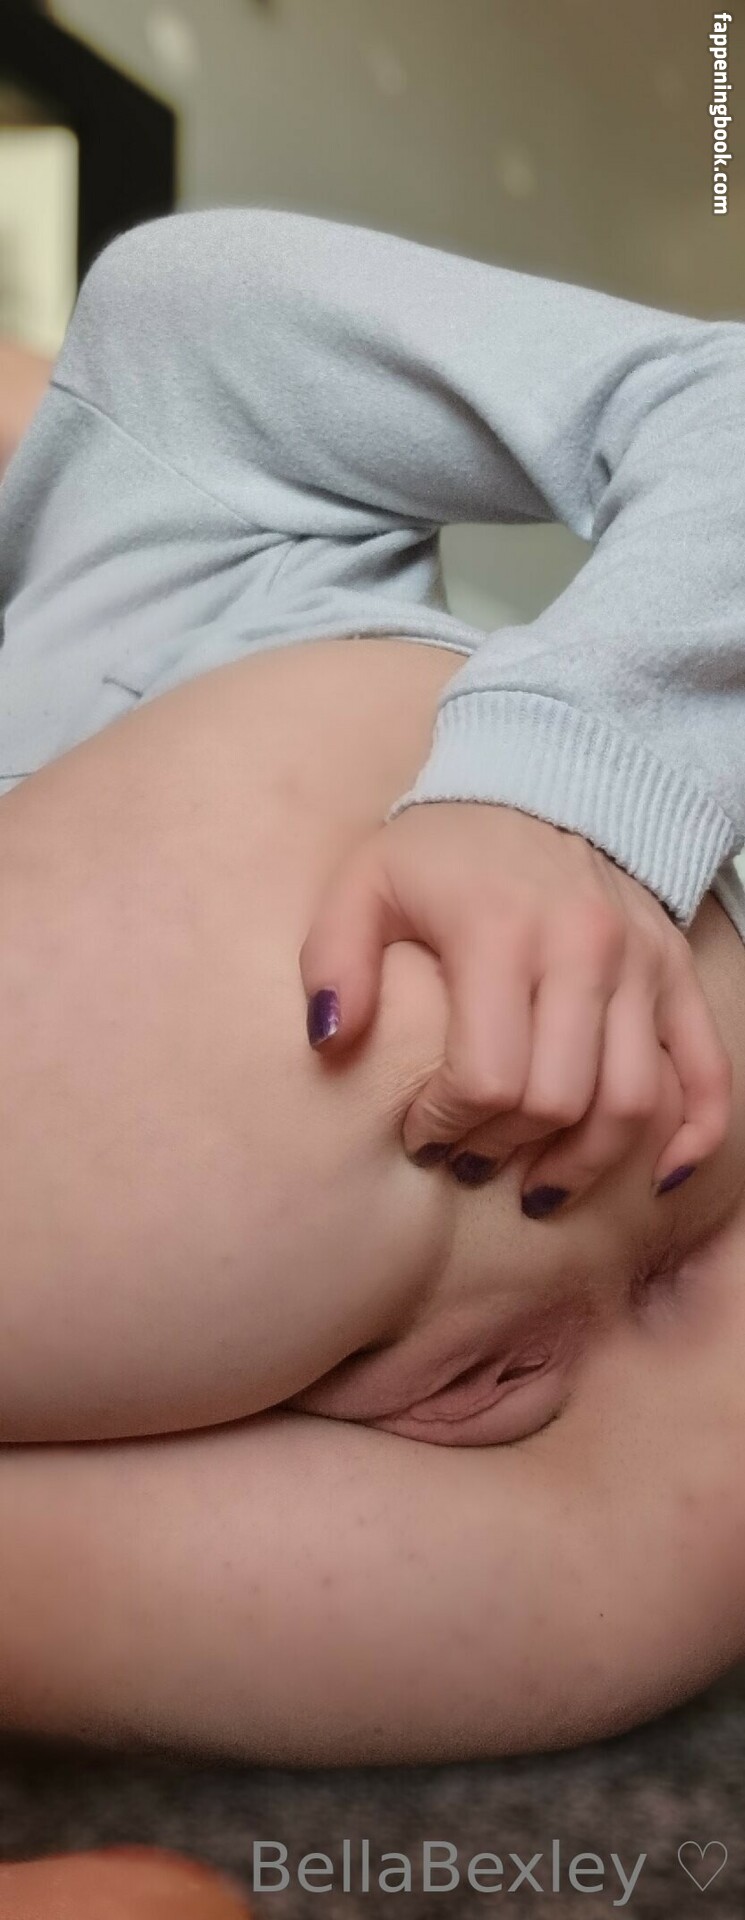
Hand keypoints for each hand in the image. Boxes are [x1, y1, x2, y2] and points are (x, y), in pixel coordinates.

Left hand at [298, 802, 732, 1208]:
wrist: (541, 779)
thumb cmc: (442, 849)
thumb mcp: (366, 883)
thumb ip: (334, 959)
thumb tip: (329, 1041)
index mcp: (501, 931)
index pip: (488, 1075)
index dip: (448, 1124)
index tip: (419, 1134)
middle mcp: (584, 949)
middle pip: (558, 1099)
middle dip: (504, 1147)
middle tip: (466, 1158)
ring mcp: (642, 962)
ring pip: (632, 1100)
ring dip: (583, 1163)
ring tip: (537, 1186)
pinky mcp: (676, 969)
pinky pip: (708, 1067)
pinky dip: (694, 1132)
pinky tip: (660, 1178)